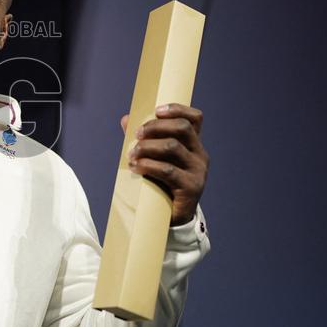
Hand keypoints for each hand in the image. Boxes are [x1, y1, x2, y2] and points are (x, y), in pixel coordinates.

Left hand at [120, 104, 207, 225]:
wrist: (172, 216)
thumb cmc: (161, 182)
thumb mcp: (154, 158)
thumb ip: (143, 138)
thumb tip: (126, 119)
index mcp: (193, 144)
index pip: (195, 118)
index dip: (178, 109)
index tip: (157, 111)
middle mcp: (200, 154)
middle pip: (182, 128)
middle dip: (155, 127)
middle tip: (136, 135)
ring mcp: (198, 171)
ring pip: (172, 147)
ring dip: (146, 147)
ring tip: (131, 155)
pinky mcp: (191, 187)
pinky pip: (167, 170)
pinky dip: (148, 165)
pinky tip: (136, 167)